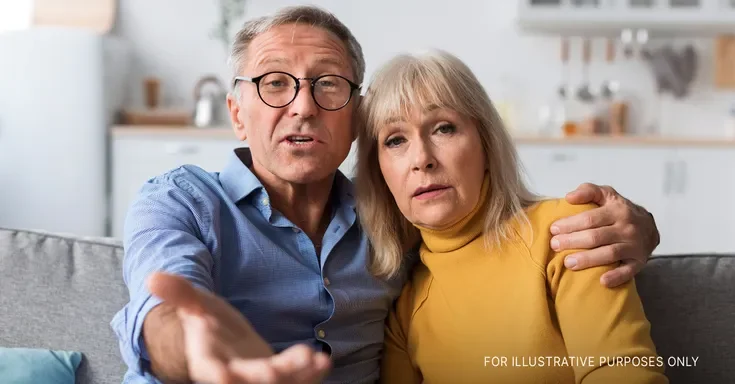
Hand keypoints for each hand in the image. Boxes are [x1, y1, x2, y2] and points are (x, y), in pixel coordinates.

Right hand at [147, 272, 330, 383]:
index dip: (221, 376)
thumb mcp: (196, 306)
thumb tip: (152, 276)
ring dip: (296, 375)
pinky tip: (324, 362)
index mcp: (209, 362)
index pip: (213, 373)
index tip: (227, 375)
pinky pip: (295, 379)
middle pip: (249, 382)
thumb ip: (180, 294)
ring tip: (315, 360)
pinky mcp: (278, 377)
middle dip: (266, 376)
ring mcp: (257, 379)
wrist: (226, 341)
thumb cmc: (208, 324)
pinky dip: (310, 374)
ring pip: (277, 383)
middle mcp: (234, 376)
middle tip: (280, 366)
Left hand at [549, 183, 659, 287]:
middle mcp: (627, 228)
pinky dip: (616, 277)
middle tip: (555, 245)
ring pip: (609, 253)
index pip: (590, 218)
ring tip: (568, 263)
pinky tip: (602, 281)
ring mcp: (634, 246)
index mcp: (617, 210)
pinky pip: (628, 271)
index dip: (570, 224)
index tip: (554, 229)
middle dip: (573, 241)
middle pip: (596, 236)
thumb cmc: (620, 210)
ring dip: (588, 259)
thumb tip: (569, 197)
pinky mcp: (639, 262)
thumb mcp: (607, 194)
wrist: (650, 226)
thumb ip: (588, 191)